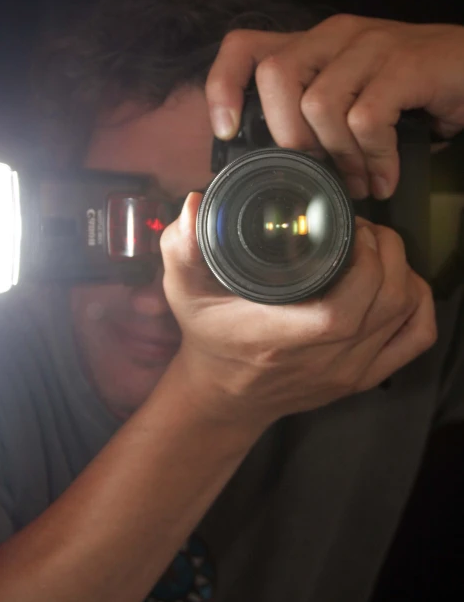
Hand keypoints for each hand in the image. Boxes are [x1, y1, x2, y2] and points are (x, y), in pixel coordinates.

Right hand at [160, 193, 436, 430]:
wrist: (225, 396)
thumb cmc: (208, 338)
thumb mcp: (184, 292)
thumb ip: (182, 249)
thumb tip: (195, 205)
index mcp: (281, 339)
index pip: (344, 309)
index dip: (362, 260)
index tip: (350, 226)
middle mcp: (323, 360)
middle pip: (386, 302)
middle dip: (385, 249)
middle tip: (360, 226)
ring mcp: (349, 372)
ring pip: (406, 313)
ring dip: (401, 269)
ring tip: (373, 246)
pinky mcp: (364, 377)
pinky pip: (416, 338)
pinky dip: (418, 303)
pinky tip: (399, 280)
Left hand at [206, 16, 463, 199]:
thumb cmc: (410, 90)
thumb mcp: (352, 97)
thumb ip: (316, 118)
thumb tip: (282, 165)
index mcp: (313, 44)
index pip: (245, 47)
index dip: (223, 86)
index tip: (227, 131)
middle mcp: (334, 36)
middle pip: (275, 76)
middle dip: (288, 138)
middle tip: (315, 172)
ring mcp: (370, 45)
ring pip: (319, 103)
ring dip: (337, 158)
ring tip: (358, 183)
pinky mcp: (405, 64)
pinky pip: (366, 120)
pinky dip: (373, 159)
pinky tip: (385, 177)